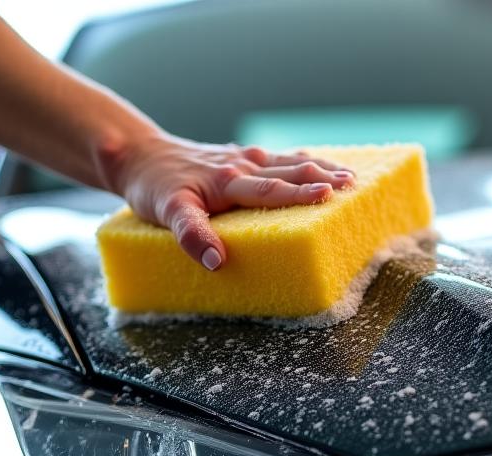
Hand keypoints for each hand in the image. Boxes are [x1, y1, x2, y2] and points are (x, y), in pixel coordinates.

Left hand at [96, 134, 353, 269]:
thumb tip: (218, 262)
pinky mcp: (238, 157)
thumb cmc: (153, 187)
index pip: (271, 190)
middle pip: (289, 170)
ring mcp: (241, 159)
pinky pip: (277, 159)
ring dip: (318, 168)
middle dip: (322, 178)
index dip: (300, 195)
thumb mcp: (166, 214)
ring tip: (349, 177)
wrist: (138, 155)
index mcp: (228, 181)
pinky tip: (315, 166)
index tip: (328, 196)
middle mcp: (240, 166)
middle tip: (353, 187)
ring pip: (287, 161)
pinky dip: (300, 162)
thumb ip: (191, 236)